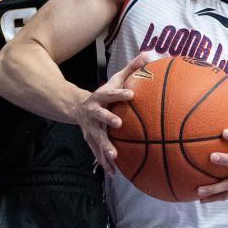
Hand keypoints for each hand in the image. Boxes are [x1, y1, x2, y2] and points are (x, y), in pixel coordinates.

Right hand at [72, 52, 152, 174]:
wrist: (77, 107)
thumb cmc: (104, 93)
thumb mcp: (115, 79)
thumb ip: (131, 68)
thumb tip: (149, 55)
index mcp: (100, 97)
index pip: (110, 93)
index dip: (119, 93)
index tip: (131, 94)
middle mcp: (93, 112)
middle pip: (100, 116)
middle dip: (107, 119)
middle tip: (119, 124)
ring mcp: (90, 127)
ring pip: (97, 138)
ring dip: (105, 147)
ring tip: (115, 155)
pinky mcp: (90, 139)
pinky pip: (97, 152)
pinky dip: (105, 162)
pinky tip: (113, 172)